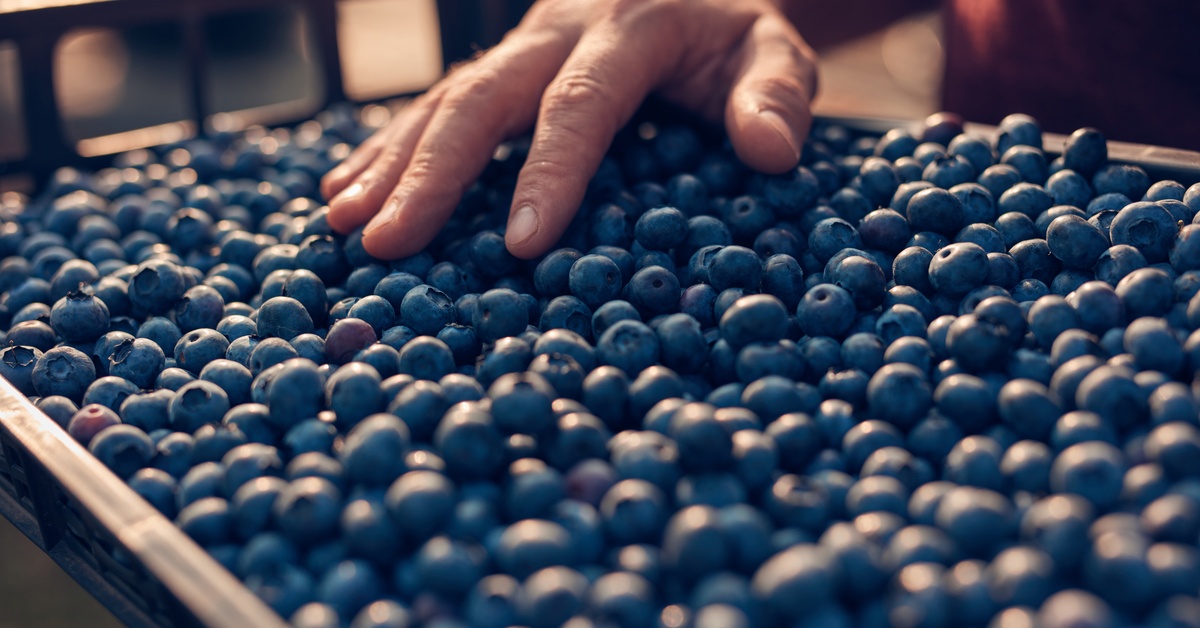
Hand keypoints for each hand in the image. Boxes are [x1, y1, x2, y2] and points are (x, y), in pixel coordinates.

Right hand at [321, 0, 817, 259]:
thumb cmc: (728, 30)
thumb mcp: (772, 48)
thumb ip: (775, 91)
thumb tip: (771, 152)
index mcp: (627, 31)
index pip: (580, 103)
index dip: (550, 170)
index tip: (523, 244)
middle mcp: (556, 33)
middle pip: (482, 98)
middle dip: (430, 173)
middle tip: (385, 243)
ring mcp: (517, 46)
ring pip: (442, 100)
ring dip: (389, 162)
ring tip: (342, 223)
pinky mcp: (497, 66)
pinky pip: (432, 104)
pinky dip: (386, 147)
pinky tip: (344, 188)